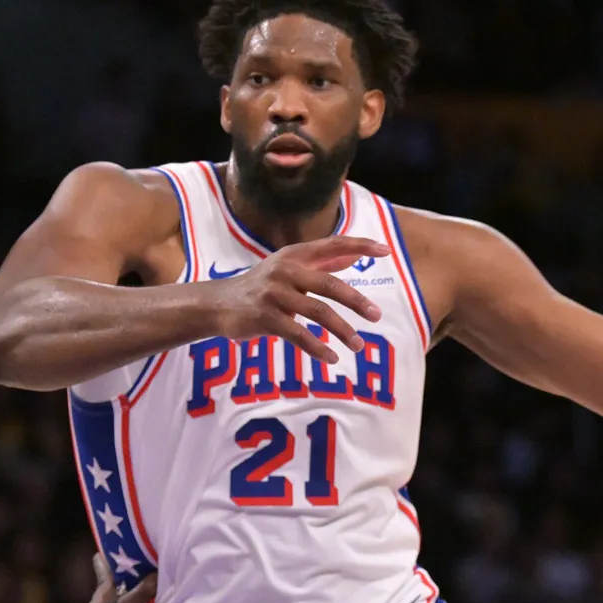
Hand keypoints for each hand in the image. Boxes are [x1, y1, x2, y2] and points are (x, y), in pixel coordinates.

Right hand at [206, 236, 391, 363]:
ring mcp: (274, 294)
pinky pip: (298, 334)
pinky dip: (317, 348)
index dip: (360, 245)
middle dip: (356, 301)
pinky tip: (330, 358)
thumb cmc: (259, 287)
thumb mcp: (288, 269)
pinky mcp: (264, 317)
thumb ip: (321, 263)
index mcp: (293, 255)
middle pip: (329, 283)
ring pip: (317, 312)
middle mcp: (284, 270)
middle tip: (376, 316)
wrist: (216, 305)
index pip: (332, 245)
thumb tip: (355, 256)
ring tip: (358, 345)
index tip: (386, 251)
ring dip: (341, 330)